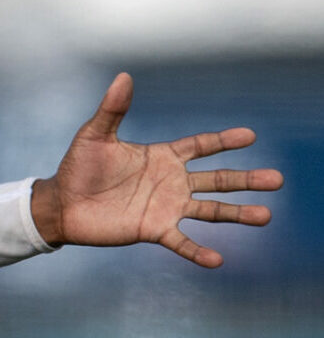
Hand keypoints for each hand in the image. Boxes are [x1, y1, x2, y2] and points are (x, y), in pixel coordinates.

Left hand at [28, 73, 282, 266]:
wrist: (60, 205)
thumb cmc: (77, 168)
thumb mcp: (95, 135)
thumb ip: (113, 109)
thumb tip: (123, 77)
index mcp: (162, 157)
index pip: (201, 146)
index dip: (224, 141)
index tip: (251, 136)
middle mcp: (171, 182)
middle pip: (217, 180)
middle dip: (246, 180)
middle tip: (277, 180)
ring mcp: (165, 207)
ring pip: (209, 211)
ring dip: (237, 214)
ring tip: (265, 216)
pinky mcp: (152, 230)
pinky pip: (181, 241)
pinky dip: (197, 251)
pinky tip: (217, 261)